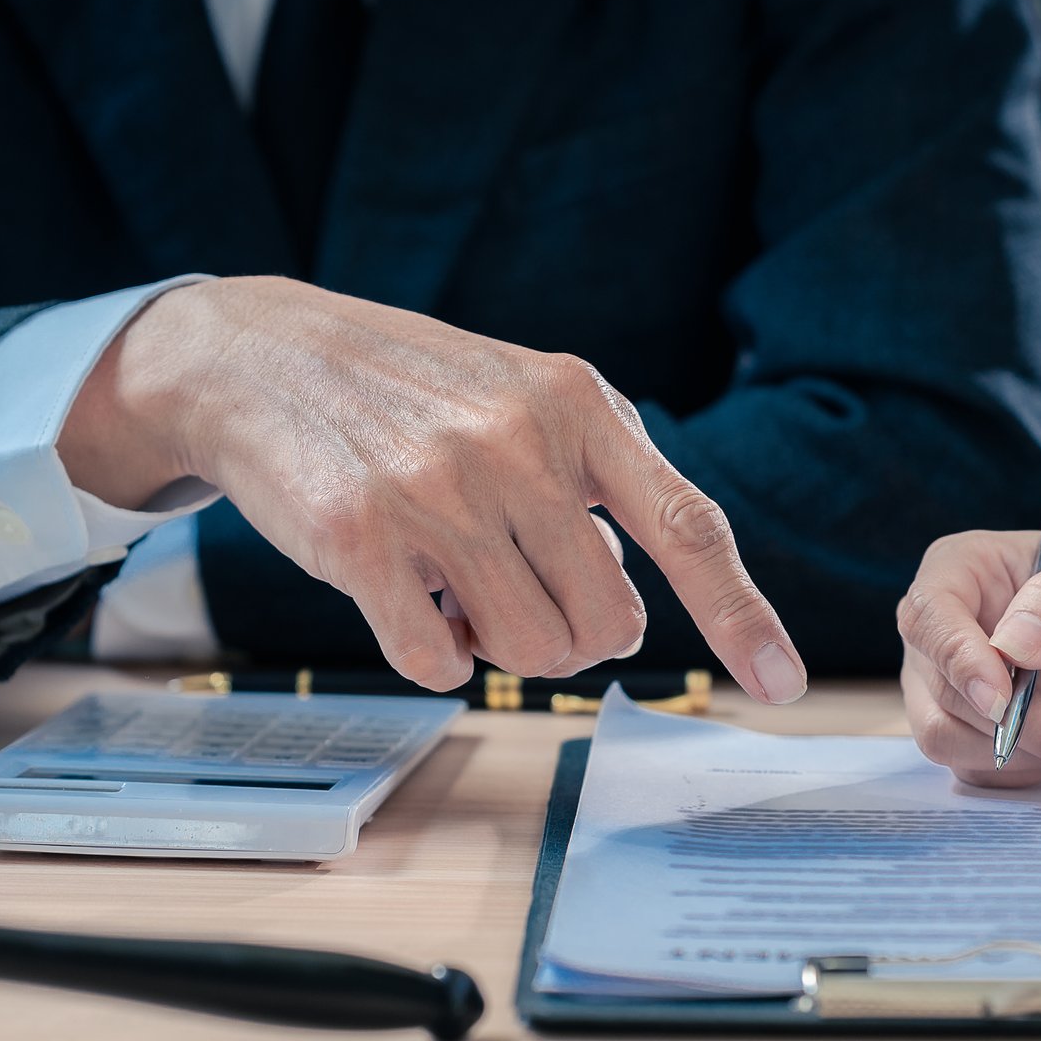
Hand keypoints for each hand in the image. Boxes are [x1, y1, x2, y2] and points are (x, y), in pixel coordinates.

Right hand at [57, 278, 805, 702]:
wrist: (258, 355)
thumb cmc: (408, 391)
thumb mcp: (520, 397)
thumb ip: (595, 484)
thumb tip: (636, 608)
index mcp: (577, 402)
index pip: (688, 526)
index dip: (742, 614)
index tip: (782, 685)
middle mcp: (516, 444)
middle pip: (606, 622)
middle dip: (570, 632)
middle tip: (515, 590)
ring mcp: (437, 494)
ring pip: (529, 653)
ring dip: (495, 645)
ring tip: (452, 582)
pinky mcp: (361, 542)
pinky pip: (438, 665)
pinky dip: (432, 656)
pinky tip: (405, 600)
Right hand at [895, 534, 1040, 785]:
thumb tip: (1012, 645)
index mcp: (966, 570)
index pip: (928, 614)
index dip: (955, 658)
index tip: (1001, 697)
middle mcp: (946, 628)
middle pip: (936, 687)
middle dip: (1007, 720)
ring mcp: (952, 685)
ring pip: (943, 736)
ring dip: (1016, 752)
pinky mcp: (972, 733)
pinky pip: (974, 768)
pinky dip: (1026, 769)